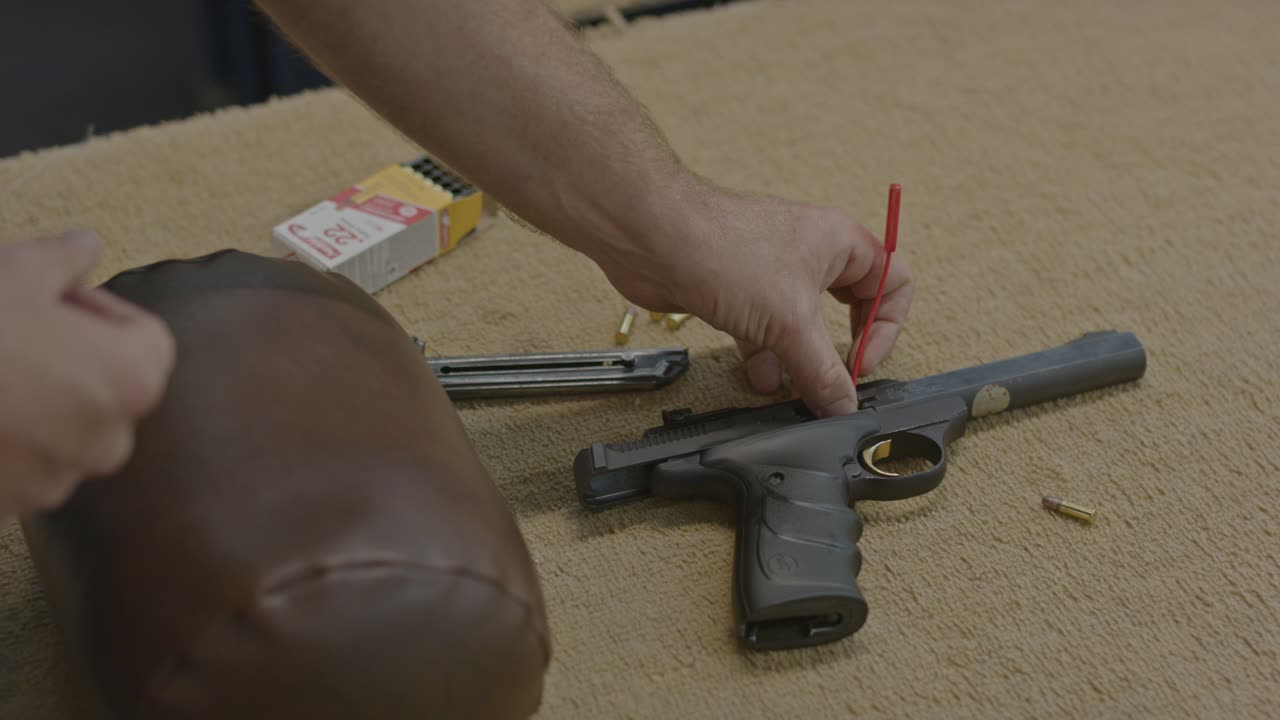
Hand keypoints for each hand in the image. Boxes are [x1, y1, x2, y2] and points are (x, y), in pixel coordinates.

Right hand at [0, 230, 174, 518]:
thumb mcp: (15, 272)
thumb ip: (62, 258)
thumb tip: (85, 246)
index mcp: (132, 380)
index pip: (145, 337)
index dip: (97, 309)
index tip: (50, 300)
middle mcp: (111, 441)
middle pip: (106, 387)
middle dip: (67, 357)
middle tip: (13, 331)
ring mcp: (59, 480)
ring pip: (63, 428)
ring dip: (35, 400)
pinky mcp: (11, 506)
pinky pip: (21, 463)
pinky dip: (2, 439)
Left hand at [598, 184, 912, 416]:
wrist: (654, 240)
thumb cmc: (723, 250)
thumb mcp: (789, 324)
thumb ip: (822, 370)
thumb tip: (843, 404)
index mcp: (840, 243)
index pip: (893, 282)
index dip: (886, 328)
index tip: (862, 363)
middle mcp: (810, 252)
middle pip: (847, 306)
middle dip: (840, 347)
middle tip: (836, 377)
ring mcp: (770, 270)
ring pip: (800, 323)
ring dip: (798, 358)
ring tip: (794, 389)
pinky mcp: (736, 290)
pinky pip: (763, 329)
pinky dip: (764, 356)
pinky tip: (758, 379)